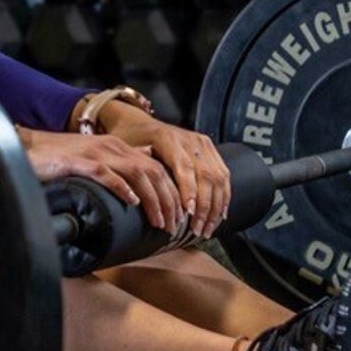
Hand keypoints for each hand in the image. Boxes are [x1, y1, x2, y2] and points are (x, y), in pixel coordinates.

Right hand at [18, 127, 184, 233]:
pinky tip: (133, 203)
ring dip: (153, 200)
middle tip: (173, 225)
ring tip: (159, 221)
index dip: (172, 191)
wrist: (27, 150)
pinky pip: (107, 174)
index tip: (178, 215)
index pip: (156, 167)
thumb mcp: (96, 159)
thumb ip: (119, 164)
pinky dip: (123, 188)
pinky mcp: (79, 162)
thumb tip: (144, 172)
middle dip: (168, 200)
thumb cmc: (60, 160)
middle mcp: (112, 147)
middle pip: (153, 172)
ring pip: (138, 174)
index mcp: (118, 147)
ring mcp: (96, 153)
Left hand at [91, 101, 231, 240]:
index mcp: (168, 139)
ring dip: (216, 206)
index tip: (188, 213)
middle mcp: (189, 139)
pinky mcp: (208, 147)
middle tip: (199, 230)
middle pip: (206, 175)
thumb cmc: (128, 140)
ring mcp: (201, 142)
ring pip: (218, 177)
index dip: (189, 191)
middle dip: (205, 207)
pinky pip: (223, 173)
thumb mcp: (126, 152)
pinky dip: (224, 195)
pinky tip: (221, 213)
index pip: (184, 168)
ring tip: (208, 228)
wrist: (137, 121)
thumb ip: (135, 170)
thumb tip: (135, 197)